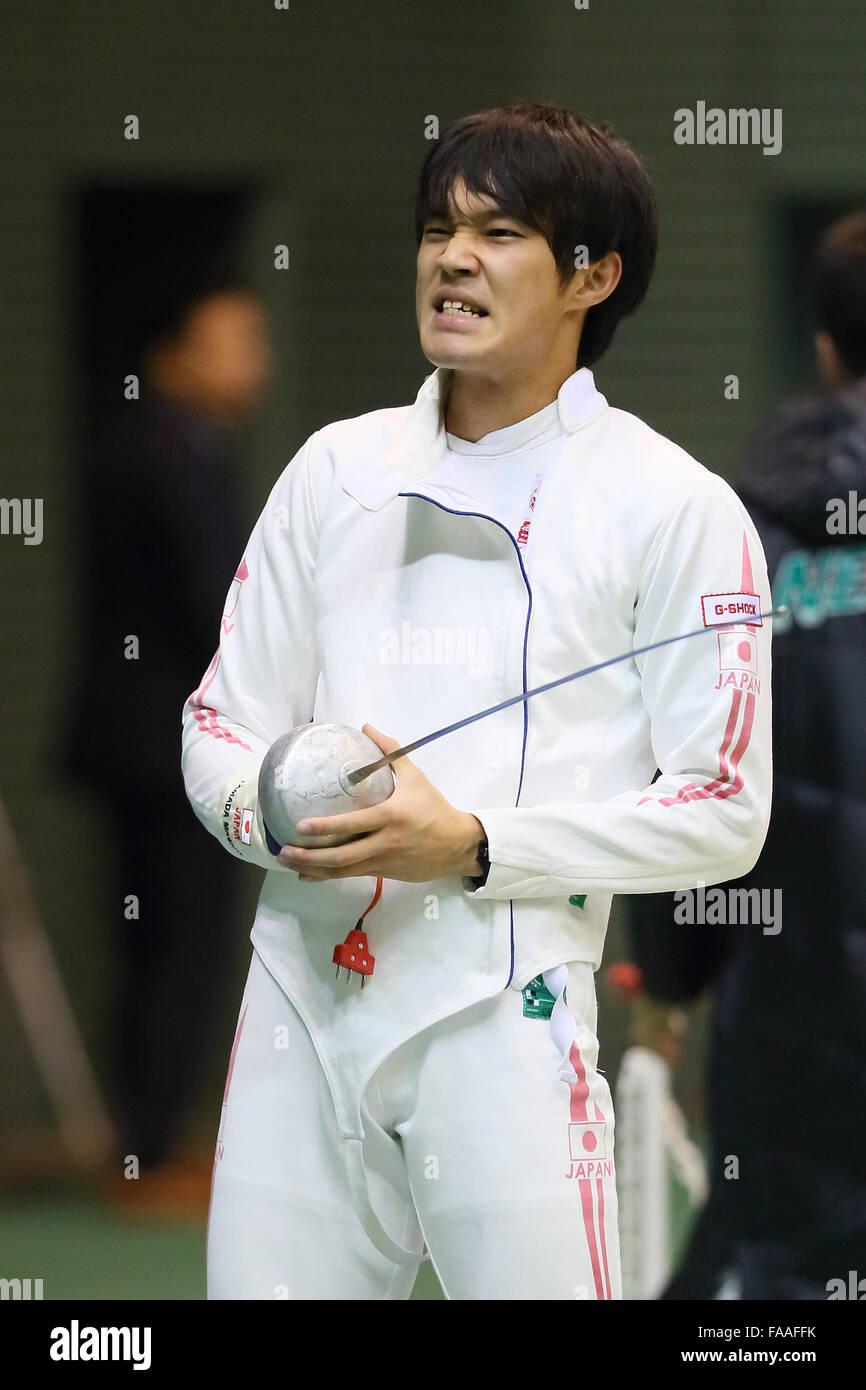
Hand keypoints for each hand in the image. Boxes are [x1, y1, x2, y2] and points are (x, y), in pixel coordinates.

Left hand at [276, 723, 483, 883]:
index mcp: (391, 816)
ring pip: (343, 870)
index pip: (353, 825)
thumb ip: (391, 752)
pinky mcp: (384, 873)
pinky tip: (308, 874)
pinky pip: (351, 876)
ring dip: (313, 869)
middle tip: (283, 851)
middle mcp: (384, 842)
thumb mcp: (416, 777)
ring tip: (287, 863)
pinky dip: (327, 876)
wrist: (457, 845)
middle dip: (309, 857)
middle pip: (342, 856)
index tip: (300, 827)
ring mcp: (383, 862)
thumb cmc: (433, 808)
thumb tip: (367, 727)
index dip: (326, 829)